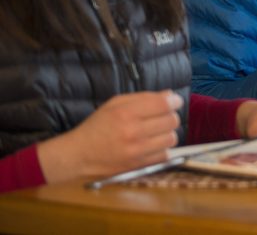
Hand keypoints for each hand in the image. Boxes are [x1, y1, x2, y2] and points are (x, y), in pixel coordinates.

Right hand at [37, 91, 182, 181]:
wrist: (78, 155)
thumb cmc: (96, 126)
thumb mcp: (115, 104)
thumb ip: (143, 97)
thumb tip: (170, 95)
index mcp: (126, 113)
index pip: (164, 104)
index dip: (174, 101)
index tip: (174, 101)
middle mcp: (133, 132)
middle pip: (172, 121)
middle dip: (170, 116)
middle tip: (162, 117)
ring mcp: (136, 151)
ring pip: (171, 138)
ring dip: (167, 133)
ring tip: (156, 132)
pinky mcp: (138, 166)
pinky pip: (165, 155)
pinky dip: (162, 149)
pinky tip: (152, 145)